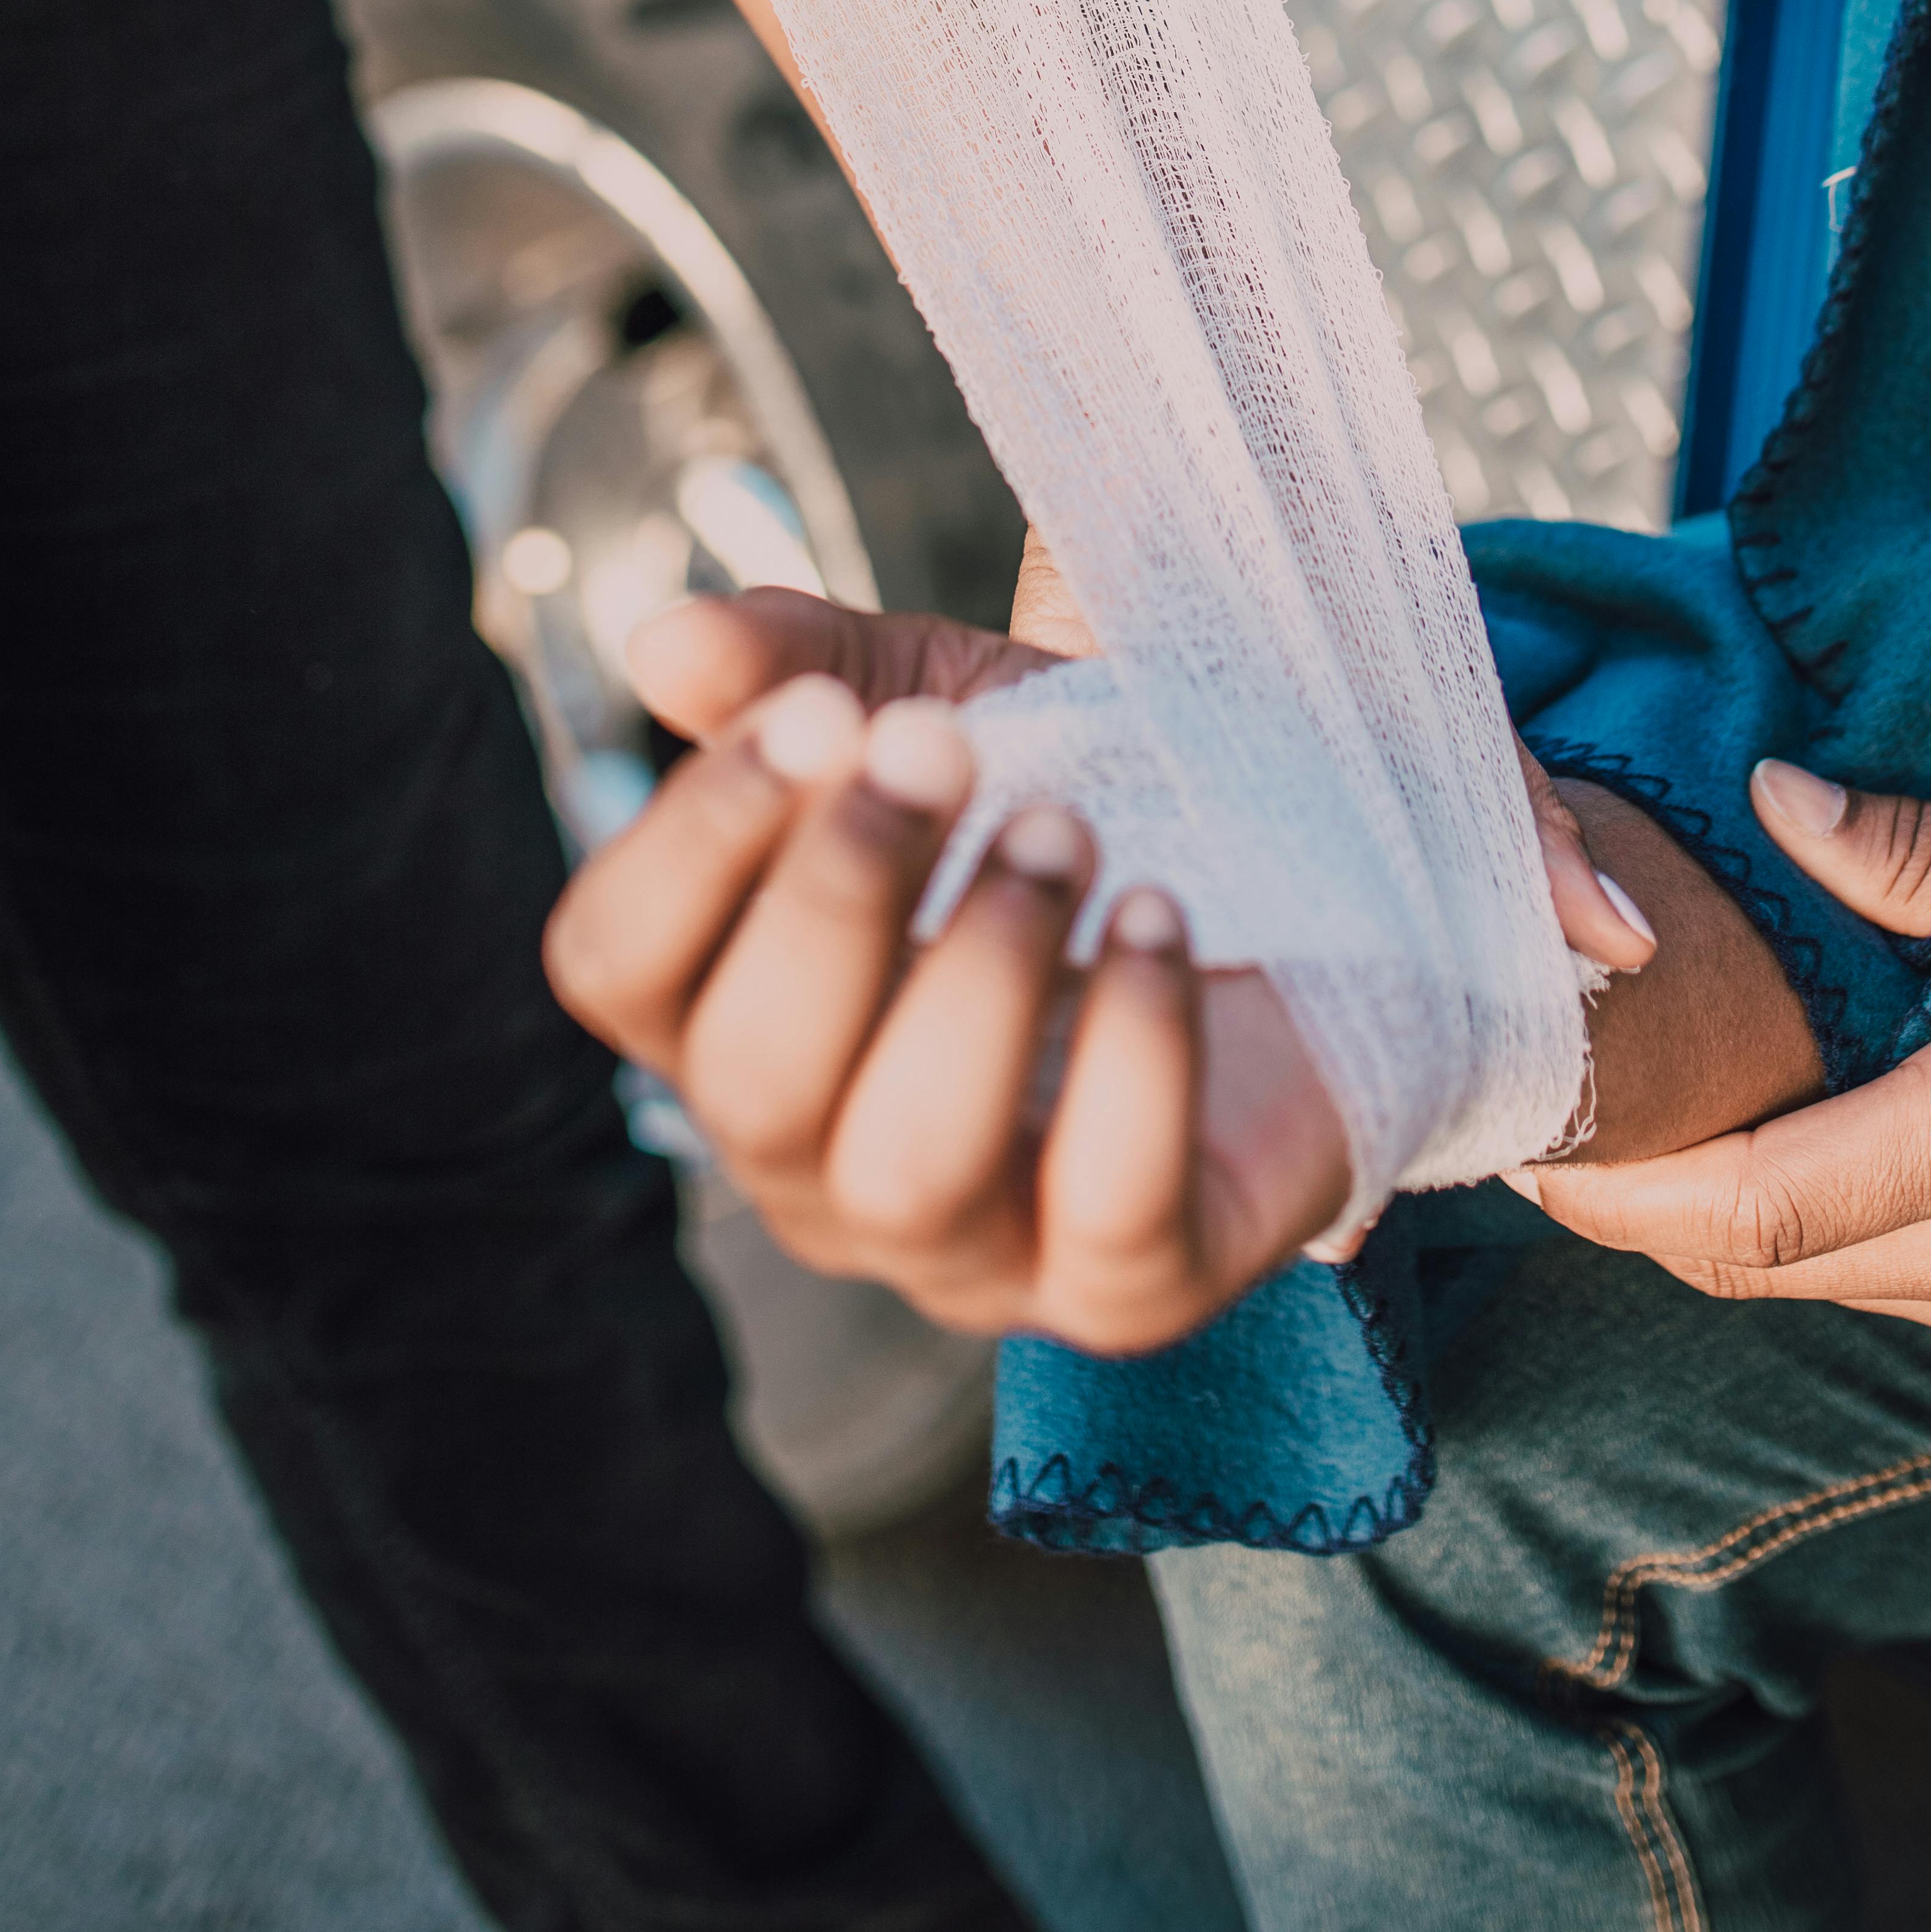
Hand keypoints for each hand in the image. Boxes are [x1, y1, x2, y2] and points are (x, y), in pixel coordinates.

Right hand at [544, 581, 1660, 1348]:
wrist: (1314, 892)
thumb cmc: (1083, 811)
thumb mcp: (944, 705)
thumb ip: (805, 667)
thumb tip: (664, 646)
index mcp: (741, 1019)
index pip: (616, 970)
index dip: (691, 839)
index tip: (815, 715)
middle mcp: (821, 1164)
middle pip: (748, 1082)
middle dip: (839, 895)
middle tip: (946, 754)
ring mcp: (975, 1247)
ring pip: (909, 1169)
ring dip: (982, 972)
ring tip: (1069, 832)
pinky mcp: (1134, 1285)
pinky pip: (1111, 1212)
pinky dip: (1138, 1048)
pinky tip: (1167, 914)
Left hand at [1520, 760, 1930, 1354]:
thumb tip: (1781, 806)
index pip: (1749, 1207)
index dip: (1617, 1182)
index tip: (1524, 1124)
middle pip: (1741, 1262)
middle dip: (1622, 1198)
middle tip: (1531, 1101)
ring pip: (1792, 1283)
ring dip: (1692, 1212)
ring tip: (1616, 1107)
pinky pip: (1860, 1281)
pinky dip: (1777, 1222)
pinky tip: (1747, 1133)